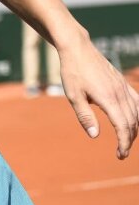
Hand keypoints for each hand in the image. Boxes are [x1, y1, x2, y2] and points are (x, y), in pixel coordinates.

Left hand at [59, 34, 138, 158]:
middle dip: (129, 140)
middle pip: (133, 123)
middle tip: (121, 153)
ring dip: (134, 129)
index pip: (123, 126)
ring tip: (125, 140)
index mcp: (108, 99)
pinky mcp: (123, 83)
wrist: (77, 49)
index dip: (124, 143)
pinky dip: (138, 115)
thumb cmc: (72, 72)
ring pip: (137, 114)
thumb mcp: (73, 95)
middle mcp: (120, 94)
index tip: (120, 155)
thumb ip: (84, 116)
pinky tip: (134, 121)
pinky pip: (138, 102)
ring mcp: (124, 88)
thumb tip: (95, 136)